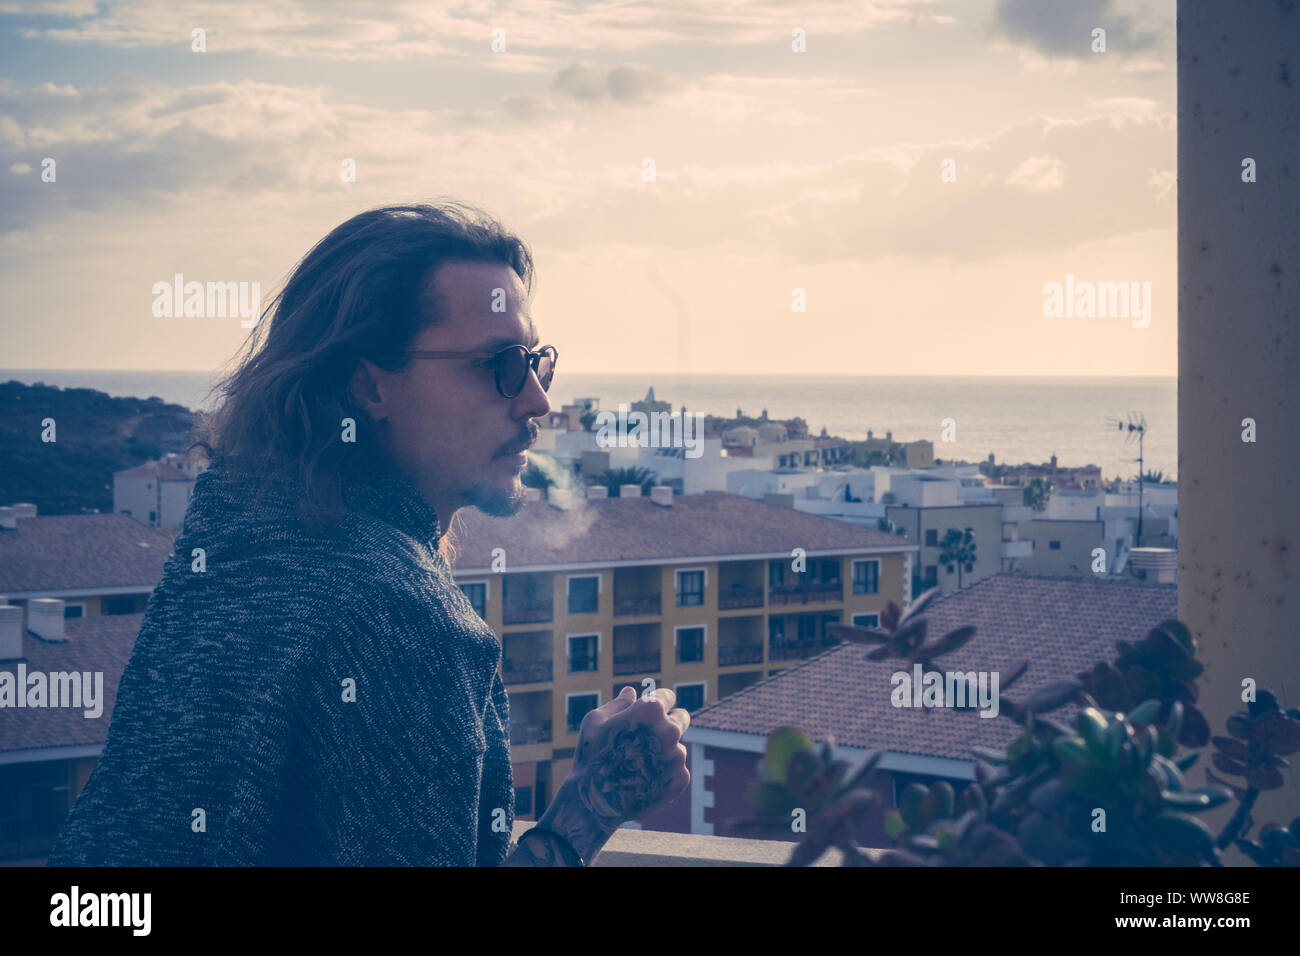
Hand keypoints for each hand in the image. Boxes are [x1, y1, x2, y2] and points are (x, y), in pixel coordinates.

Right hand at [504, 686, 689, 865]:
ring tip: (638, 765)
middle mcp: (669, 730)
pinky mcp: (681, 779)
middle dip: (669, 722)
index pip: (667, 697)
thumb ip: (618, 704)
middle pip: (682, 718)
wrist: (594, 801)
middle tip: (651, 736)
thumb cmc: (591, 756)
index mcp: (651, 710)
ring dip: (664, 751)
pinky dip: (665, 774)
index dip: (657, 703)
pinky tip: (643, 780)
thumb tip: (631, 692)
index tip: (650, 713)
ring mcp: (677, 756)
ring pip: (677, 747)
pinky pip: (677, 770)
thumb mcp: (595, 722)